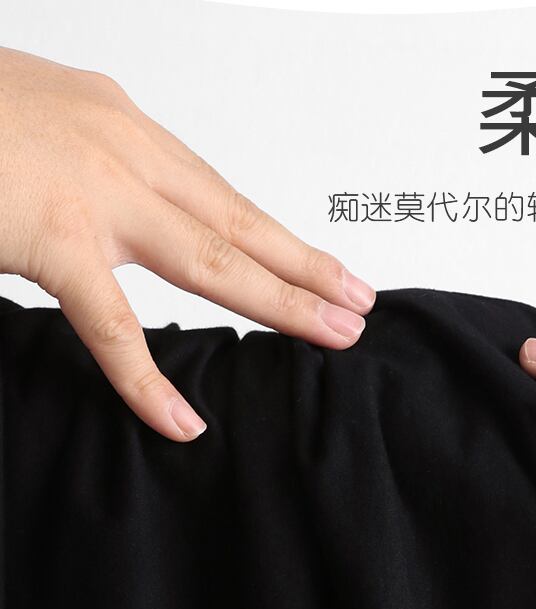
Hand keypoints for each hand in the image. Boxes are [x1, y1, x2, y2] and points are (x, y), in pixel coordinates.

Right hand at [0, 47, 375, 440]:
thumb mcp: (38, 123)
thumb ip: (86, 165)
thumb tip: (108, 212)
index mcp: (122, 127)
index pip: (219, 193)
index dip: (276, 236)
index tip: (323, 265)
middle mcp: (125, 153)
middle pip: (239, 223)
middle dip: (305, 268)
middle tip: (359, 304)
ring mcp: (94, 197)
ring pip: (210, 261)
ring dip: (278, 301)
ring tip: (332, 333)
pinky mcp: (52, 240)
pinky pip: (111, 328)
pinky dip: (146, 381)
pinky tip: (181, 420)